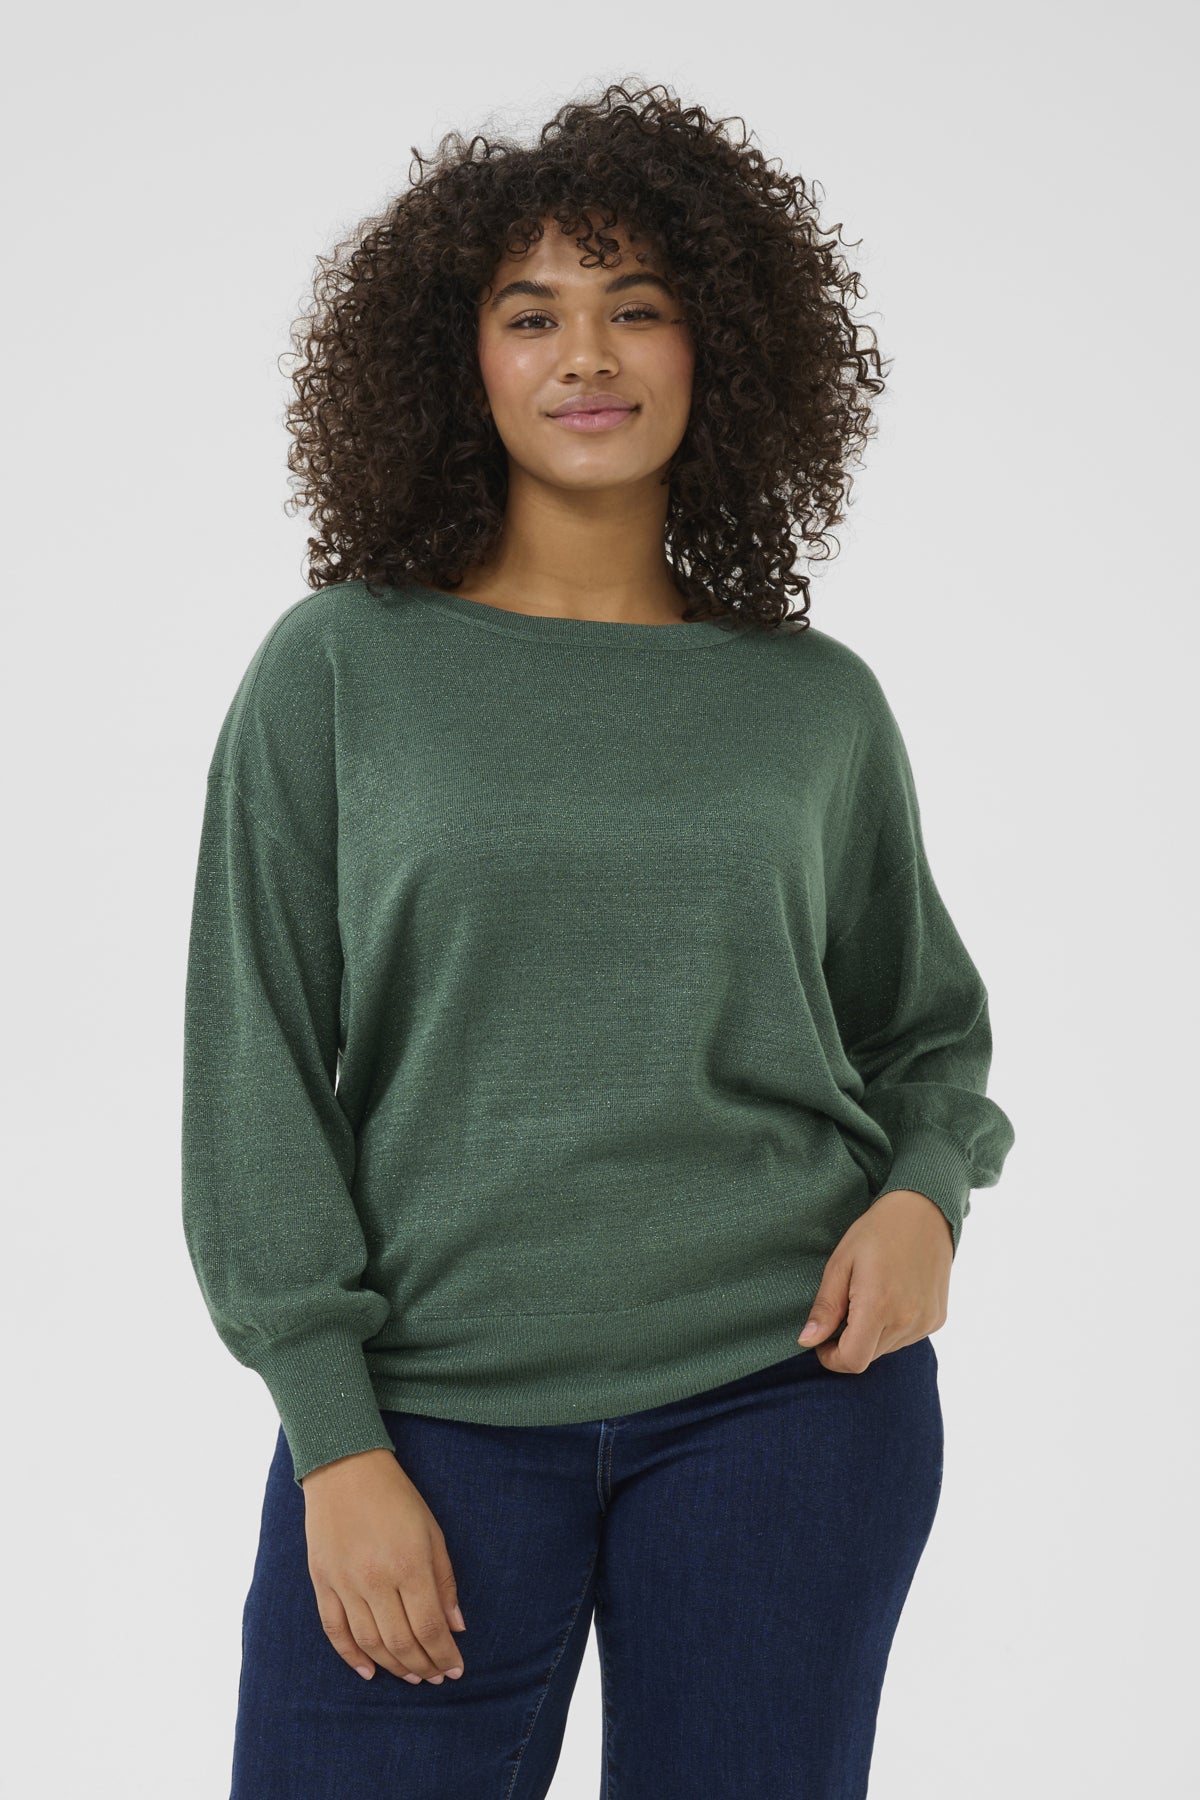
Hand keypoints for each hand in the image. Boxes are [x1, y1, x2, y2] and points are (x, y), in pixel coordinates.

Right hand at [301, 1448, 466, 1683]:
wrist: (345, 1467)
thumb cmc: (396, 1497)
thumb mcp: (432, 1532)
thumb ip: (444, 1581)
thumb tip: (456, 1627)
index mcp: (409, 1564)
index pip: (429, 1627)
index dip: (444, 1655)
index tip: (456, 1669)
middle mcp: (375, 1579)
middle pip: (400, 1642)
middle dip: (423, 1666)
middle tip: (436, 1676)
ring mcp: (344, 1583)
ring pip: (369, 1643)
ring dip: (393, 1667)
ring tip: (412, 1676)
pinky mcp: (321, 1582)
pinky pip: (334, 1631)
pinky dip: (351, 1657)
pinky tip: (368, 1671)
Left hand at [796, 1187, 951, 1371]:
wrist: (924, 1212)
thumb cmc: (876, 1232)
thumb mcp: (840, 1263)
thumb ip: (826, 1307)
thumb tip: (807, 1341)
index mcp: (879, 1306)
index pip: (852, 1360)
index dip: (831, 1358)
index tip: (822, 1340)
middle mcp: (907, 1320)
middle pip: (868, 1357)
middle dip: (849, 1343)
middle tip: (845, 1307)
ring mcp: (926, 1322)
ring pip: (887, 1349)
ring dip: (871, 1335)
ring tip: (870, 1295)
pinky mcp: (937, 1319)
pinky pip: (907, 1338)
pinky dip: (892, 1328)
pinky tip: (891, 1296)